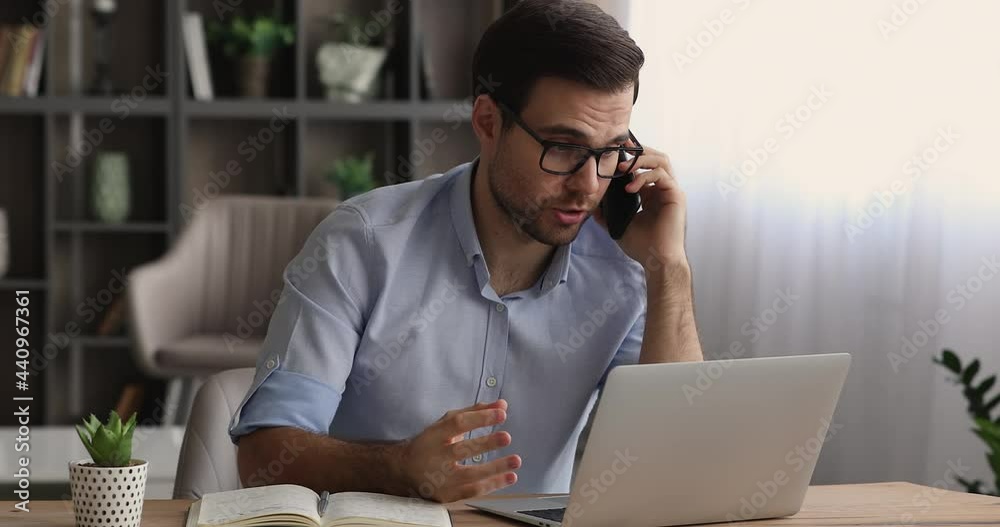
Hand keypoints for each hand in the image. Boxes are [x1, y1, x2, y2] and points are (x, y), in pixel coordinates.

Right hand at [398, 400, 520, 502]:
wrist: (404, 470)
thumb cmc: (431, 442)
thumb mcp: (447, 423)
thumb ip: (475, 412)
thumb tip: (502, 404)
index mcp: (435, 434)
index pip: (458, 423)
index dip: (480, 418)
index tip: (501, 413)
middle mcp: (436, 456)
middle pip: (462, 449)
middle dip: (486, 443)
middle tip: (506, 437)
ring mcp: (440, 478)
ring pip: (469, 474)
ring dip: (495, 468)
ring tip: (516, 460)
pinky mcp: (446, 494)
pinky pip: (472, 491)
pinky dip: (492, 485)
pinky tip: (509, 477)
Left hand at [593, 143, 687, 269]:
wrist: (657, 260)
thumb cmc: (642, 246)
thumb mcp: (619, 225)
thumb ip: (607, 213)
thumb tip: (593, 204)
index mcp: (652, 194)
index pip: (645, 167)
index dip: (632, 157)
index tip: (616, 150)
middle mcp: (663, 190)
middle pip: (657, 157)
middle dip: (639, 150)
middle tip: (621, 148)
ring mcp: (671, 191)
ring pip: (661, 161)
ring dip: (641, 159)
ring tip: (623, 167)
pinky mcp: (675, 195)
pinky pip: (661, 175)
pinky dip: (644, 177)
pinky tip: (630, 188)